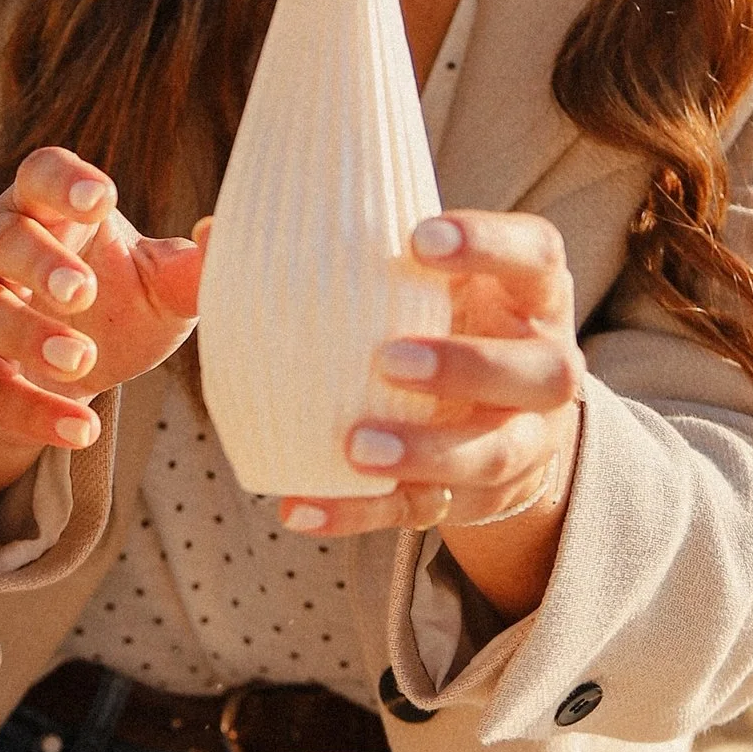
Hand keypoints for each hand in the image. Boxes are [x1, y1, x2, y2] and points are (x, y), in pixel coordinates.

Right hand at [0, 148, 207, 492]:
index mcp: (44, 208)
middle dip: (40, 263)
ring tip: (80, 361)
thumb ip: (192, 269)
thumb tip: (222, 236)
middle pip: (2, 237)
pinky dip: (27, 410)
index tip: (102, 200)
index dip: (64, 181)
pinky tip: (79, 428)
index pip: (41, 174)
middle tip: (83, 293)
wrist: (71, 377)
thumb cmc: (116, 306)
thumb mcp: (161, 288)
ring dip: (24, 334)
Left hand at [276, 211, 583, 609]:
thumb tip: (208, 237)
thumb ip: (331, 255)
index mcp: (528, 295)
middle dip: (468, 365)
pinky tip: (301, 507)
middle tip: (389, 358)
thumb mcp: (411, 280)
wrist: (494, 416)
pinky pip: (424, 513)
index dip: (489, 244)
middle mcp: (544, 366)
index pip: (537, 254)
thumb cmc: (434, 318)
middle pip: (542, 370)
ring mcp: (523, 439)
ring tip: (356, 448)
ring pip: (498, 454)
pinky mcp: (479, 499)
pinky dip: (360, 513)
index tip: (418, 238)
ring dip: (428, 453)